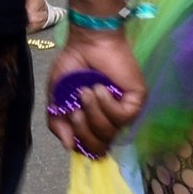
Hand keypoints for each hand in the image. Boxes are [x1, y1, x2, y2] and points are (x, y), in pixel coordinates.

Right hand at [43, 24, 147, 153]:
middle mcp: (108, 121)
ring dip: (93, 113)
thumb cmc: (72, 66)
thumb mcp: (56, 98)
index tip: (70, 120)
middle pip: (100, 148)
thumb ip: (57, 123)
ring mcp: (123, 112)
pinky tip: (101, 88)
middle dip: (83, 131)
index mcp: (91, 123)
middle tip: (76, 110)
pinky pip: (122, 117)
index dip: (79, 142)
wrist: (86, 43)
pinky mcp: (136, 101)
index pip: (90, 150)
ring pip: (109, 133)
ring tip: (87, 91)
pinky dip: (107, 104)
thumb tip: (69, 145)